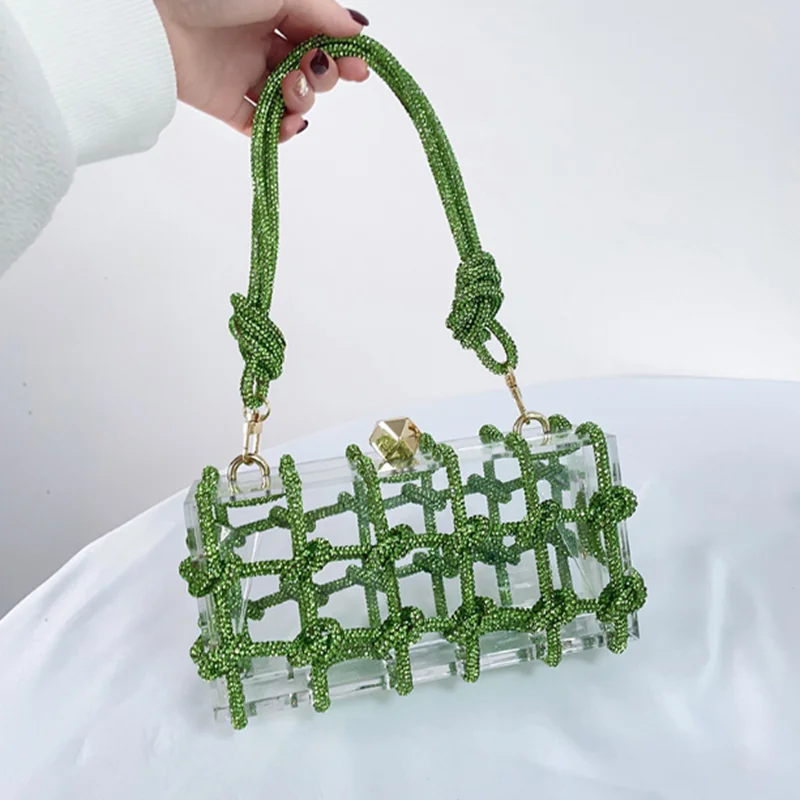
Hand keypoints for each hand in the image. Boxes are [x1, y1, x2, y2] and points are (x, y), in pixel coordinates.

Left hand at [153, 0, 369, 139]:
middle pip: (309, 69)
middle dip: (322, 75)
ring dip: (303, 100)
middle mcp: (261, 42)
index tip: (358, 68)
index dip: (341, 54)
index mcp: (274, 9)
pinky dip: (281, 131)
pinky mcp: (226, 104)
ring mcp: (244, 75)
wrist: (155, 20)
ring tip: (291, 91)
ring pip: (290, 99)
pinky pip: (262, 126)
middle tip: (314, 68)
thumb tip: (357, 29)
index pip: (319, 36)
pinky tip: (289, 124)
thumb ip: (321, 10)